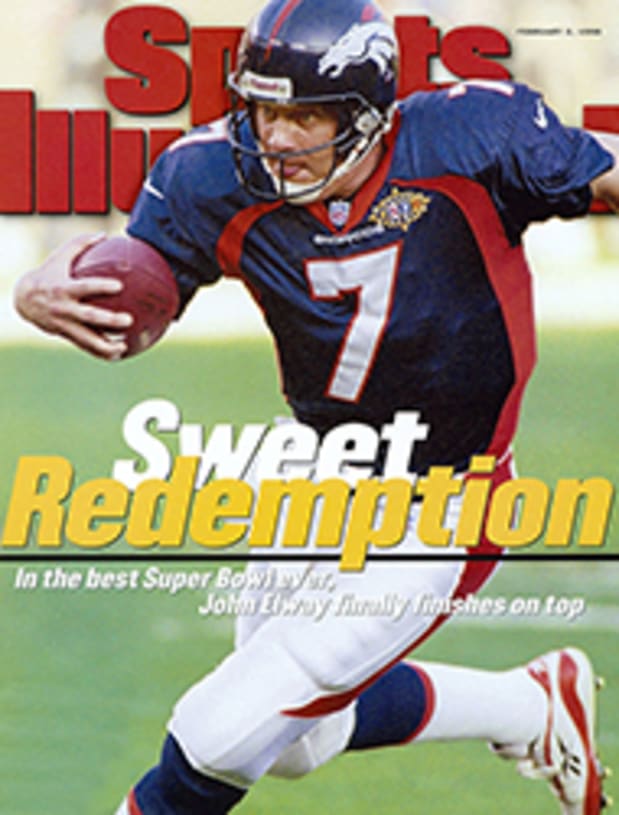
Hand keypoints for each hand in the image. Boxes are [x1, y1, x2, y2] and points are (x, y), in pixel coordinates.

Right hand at [14, 233, 133, 359]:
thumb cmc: (48, 274)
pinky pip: (86, 346)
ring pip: (87, 339)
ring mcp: (66, 325)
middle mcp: (65, 309)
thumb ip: (80, 245)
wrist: (24, 299)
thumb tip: (104, 234)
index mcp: (64, 289)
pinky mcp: (67, 335)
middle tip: (129, 320)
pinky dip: (102, 352)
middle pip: (90, 317)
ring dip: (106, 345)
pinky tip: (119, 354)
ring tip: (124, 347)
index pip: (85, 287)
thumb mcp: (59, 257)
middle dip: (109, 320)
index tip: (119, 286)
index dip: (101, 287)